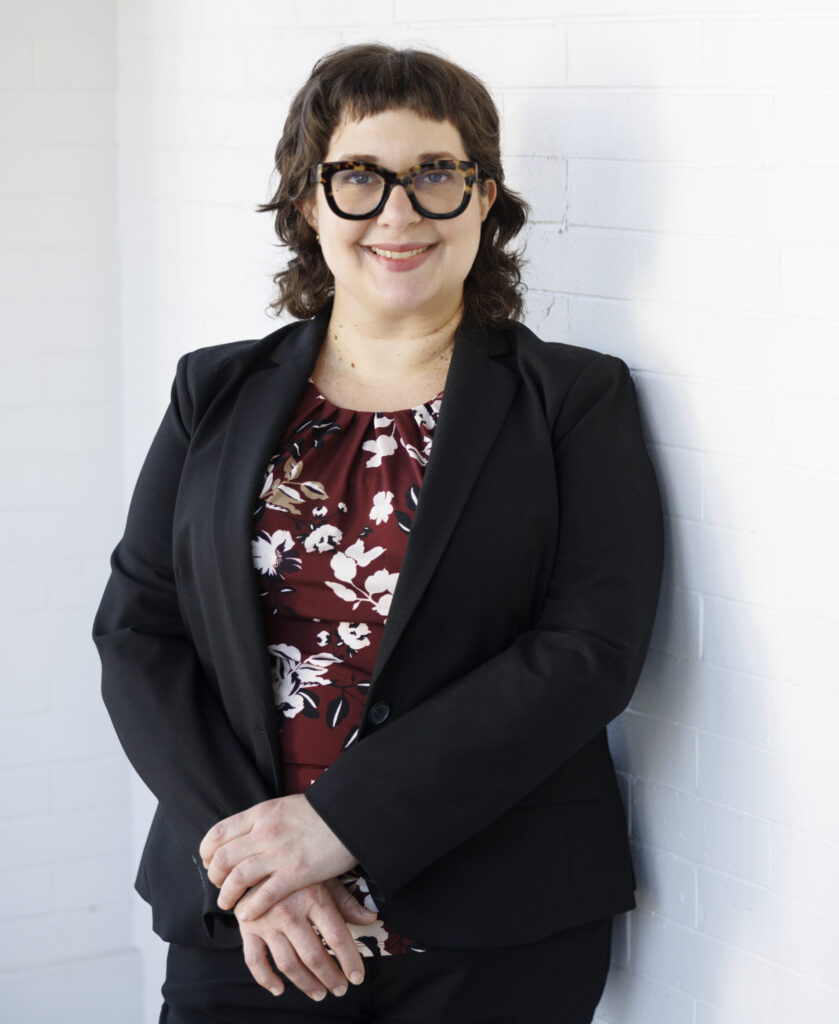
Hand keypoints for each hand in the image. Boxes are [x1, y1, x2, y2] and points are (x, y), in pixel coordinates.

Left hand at [199, 793, 356, 916]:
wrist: (351, 814)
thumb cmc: (321, 812)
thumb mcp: (285, 806)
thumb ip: (263, 820)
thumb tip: (245, 834)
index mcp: (260, 814)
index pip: (218, 834)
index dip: (207, 853)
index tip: (210, 863)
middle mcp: (264, 832)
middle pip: (221, 858)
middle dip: (214, 877)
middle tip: (220, 885)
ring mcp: (278, 854)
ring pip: (236, 879)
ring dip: (227, 896)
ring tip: (229, 904)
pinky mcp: (295, 874)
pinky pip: (262, 896)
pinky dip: (250, 908)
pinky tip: (248, 914)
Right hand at [238, 878, 376, 1000]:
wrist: (258, 855)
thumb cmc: (298, 867)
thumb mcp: (324, 876)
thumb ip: (346, 901)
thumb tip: (371, 920)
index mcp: (313, 896)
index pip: (337, 937)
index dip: (350, 961)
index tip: (357, 978)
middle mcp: (289, 910)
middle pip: (314, 955)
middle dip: (330, 977)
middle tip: (340, 989)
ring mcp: (266, 921)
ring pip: (288, 964)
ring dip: (305, 984)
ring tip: (319, 993)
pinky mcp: (248, 927)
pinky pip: (254, 961)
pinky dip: (266, 979)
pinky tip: (279, 989)